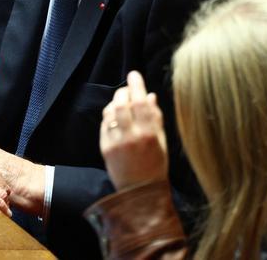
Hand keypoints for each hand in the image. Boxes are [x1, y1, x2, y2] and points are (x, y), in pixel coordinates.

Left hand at [100, 71, 168, 190]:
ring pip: (111, 112)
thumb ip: (155, 118)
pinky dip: (109, 116)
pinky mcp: (105, 148)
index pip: (141, 102)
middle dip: (123, 92)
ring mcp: (116, 142)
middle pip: (122, 103)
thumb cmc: (156, 166)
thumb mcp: (162, 142)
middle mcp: (131, 137)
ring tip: (121, 102)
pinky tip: (115, 117)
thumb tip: (150, 96)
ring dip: (115, 102)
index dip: (137, 85)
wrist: (139, 192)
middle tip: (127, 89)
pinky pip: (104, 124)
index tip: (134, 74)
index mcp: (149, 135)